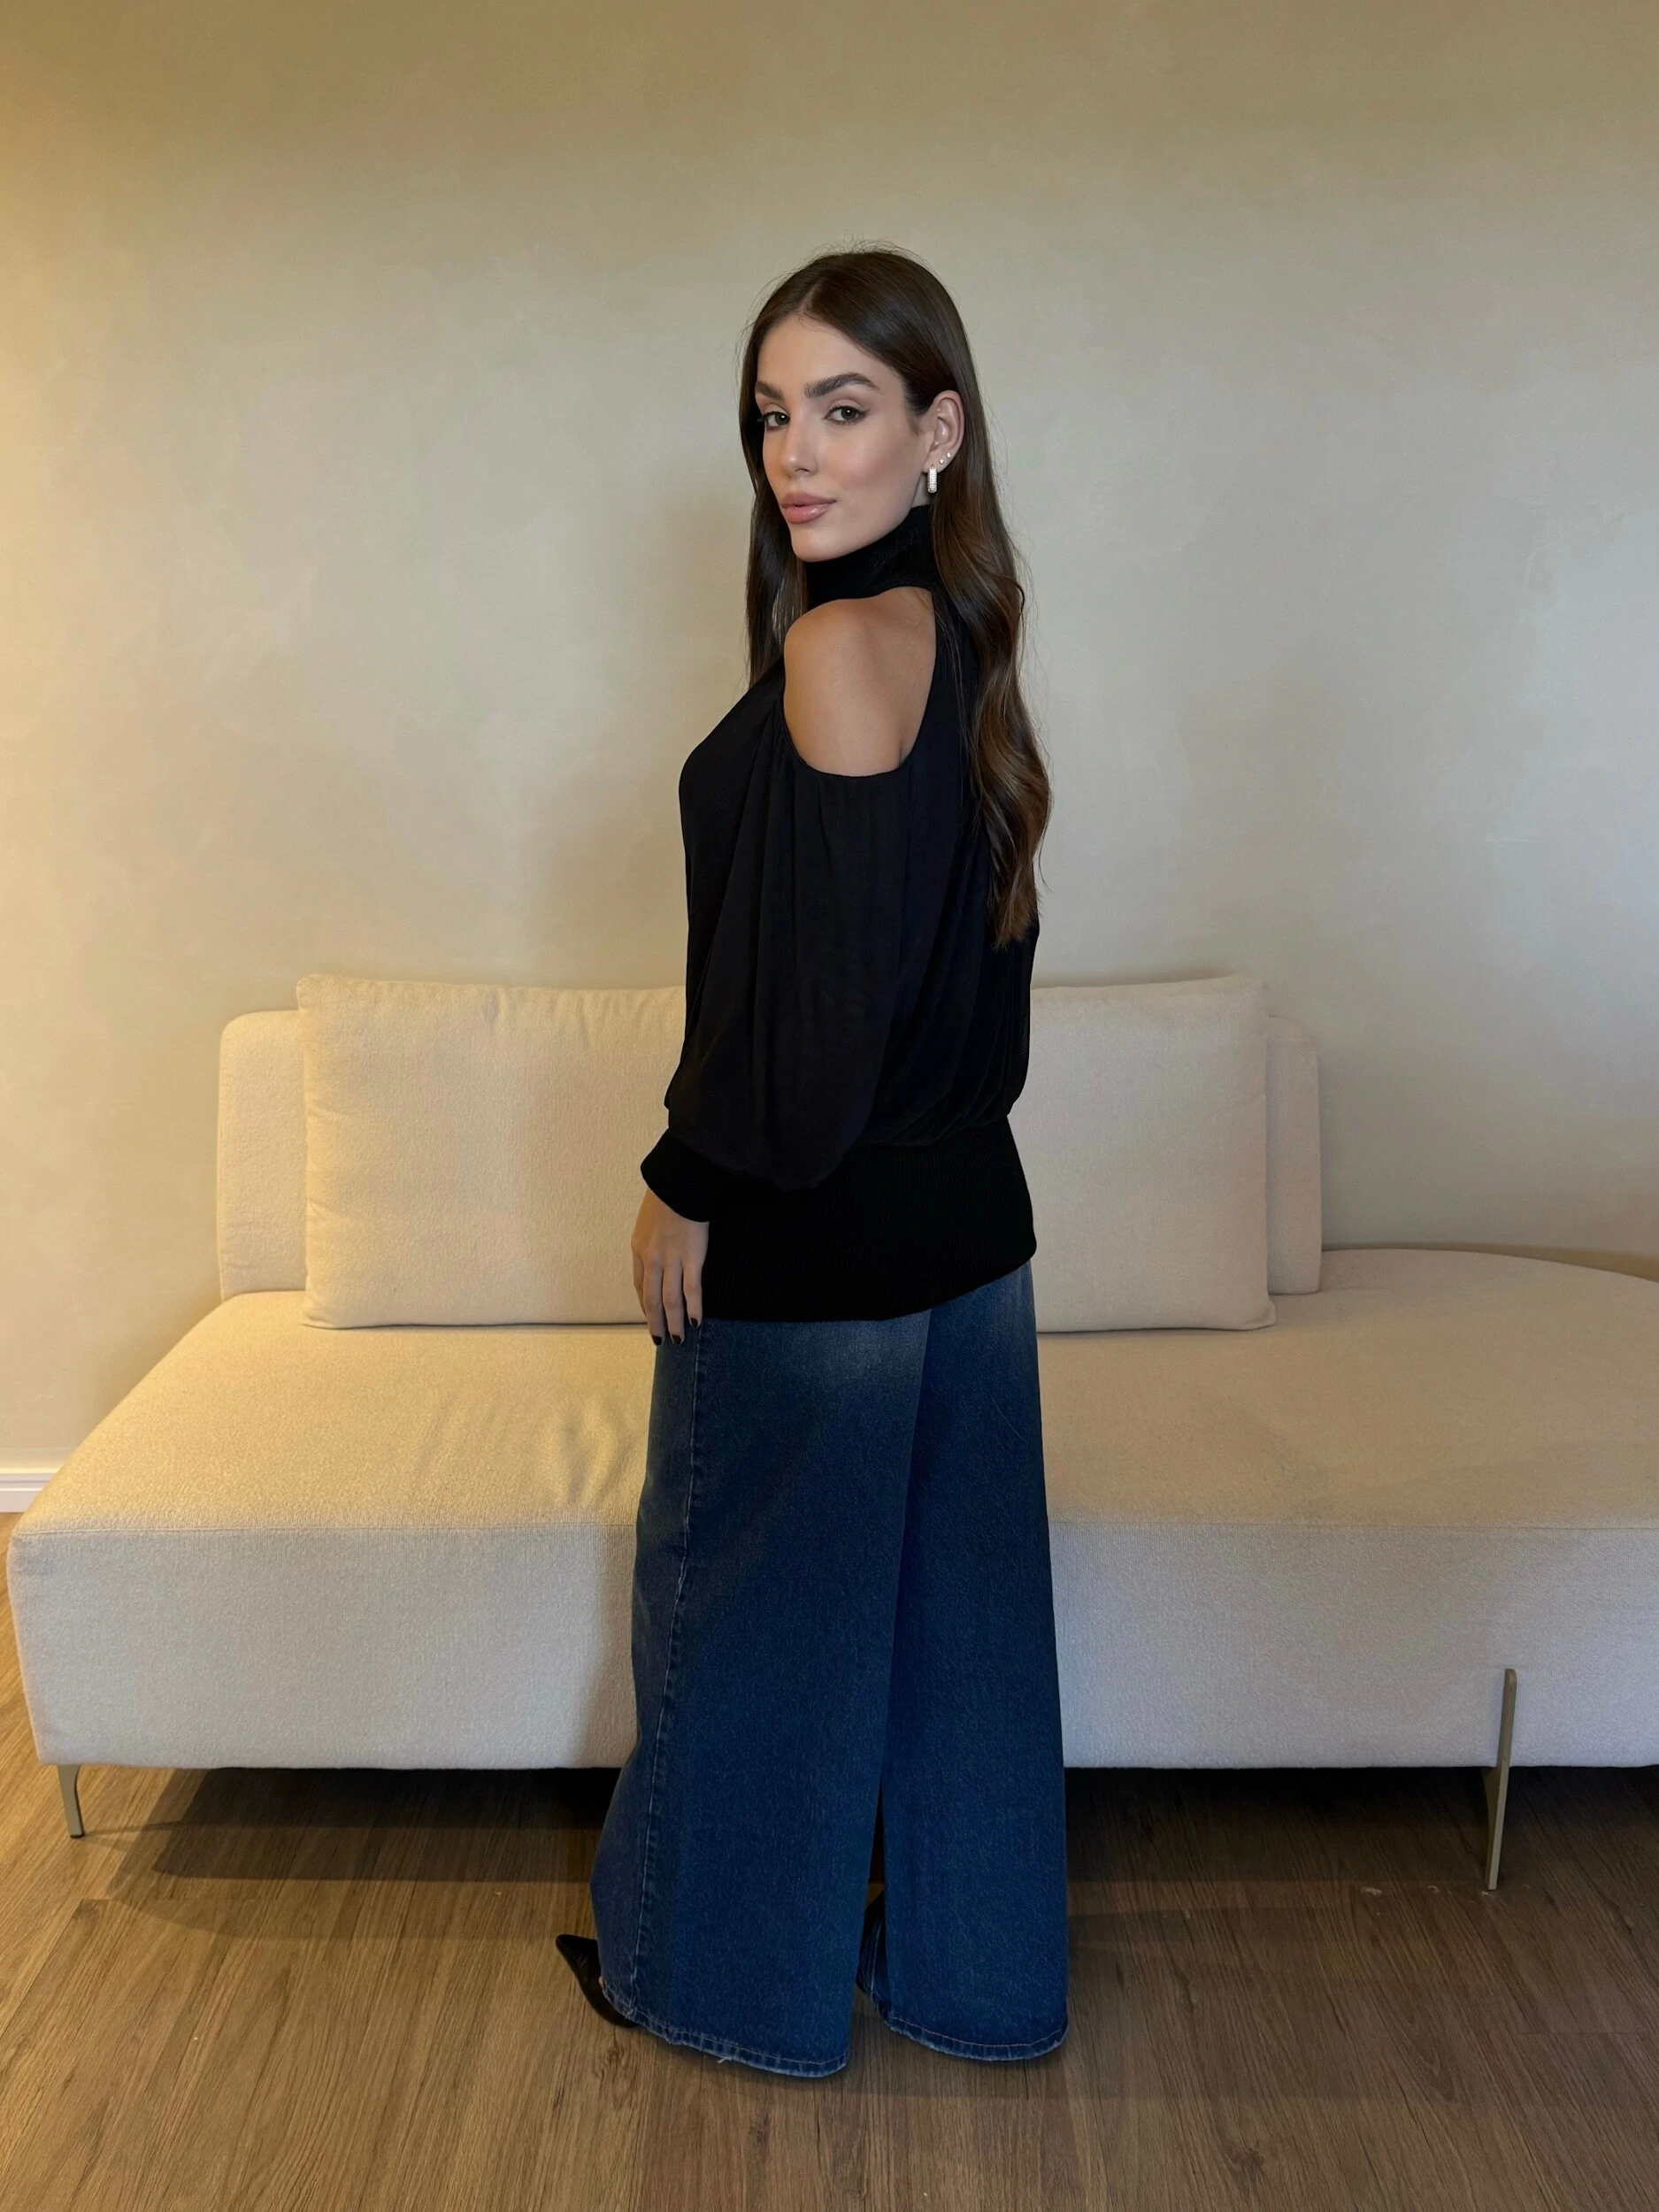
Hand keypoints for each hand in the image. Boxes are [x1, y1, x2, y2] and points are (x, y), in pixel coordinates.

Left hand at [631, 1189, 707, 1343]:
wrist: (680, 1185)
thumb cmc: (666, 1197)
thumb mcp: (647, 1221)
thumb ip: (650, 1241)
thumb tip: (657, 1253)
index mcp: (639, 1250)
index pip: (639, 1286)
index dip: (645, 1306)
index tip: (651, 1317)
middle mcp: (652, 1260)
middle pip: (652, 1299)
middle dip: (656, 1322)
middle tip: (660, 1340)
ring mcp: (671, 1261)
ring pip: (670, 1300)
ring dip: (673, 1322)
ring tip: (677, 1339)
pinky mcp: (692, 1259)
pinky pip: (691, 1290)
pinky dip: (693, 1308)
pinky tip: (695, 1322)